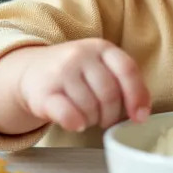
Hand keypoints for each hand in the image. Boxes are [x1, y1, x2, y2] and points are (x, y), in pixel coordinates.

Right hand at [16, 39, 150, 132]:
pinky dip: (77, 122)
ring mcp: (61, 71)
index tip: (140, 117)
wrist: (30, 71)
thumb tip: (142, 113)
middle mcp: (81, 54)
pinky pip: (68, 113)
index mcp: (101, 47)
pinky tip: (77, 124)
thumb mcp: (101, 68)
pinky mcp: (43, 91)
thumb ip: (124, 83)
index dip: (137, 96)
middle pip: (110, 93)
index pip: (127, 69)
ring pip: (90, 107)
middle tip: (105, 119)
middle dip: (112, 114)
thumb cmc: (75, 74)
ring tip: (87, 116)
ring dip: (93, 120)